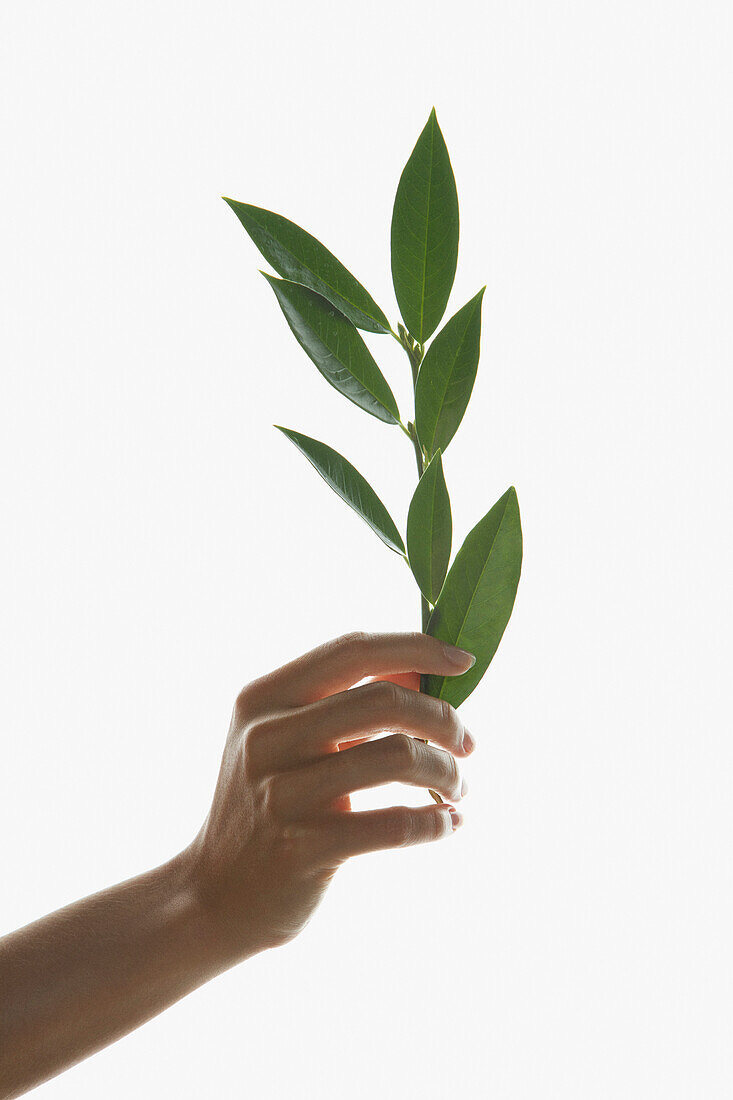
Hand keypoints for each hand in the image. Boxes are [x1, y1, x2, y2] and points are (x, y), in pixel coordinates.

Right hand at [184, 630, 476, 960]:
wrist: (214, 897)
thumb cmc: (268, 805)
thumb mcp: (283, 740)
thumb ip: (341, 703)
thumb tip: (422, 676)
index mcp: (264, 698)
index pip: (352, 651)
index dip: (415, 649)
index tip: (462, 661)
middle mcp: (268, 737)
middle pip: (383, 700)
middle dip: (443, 719)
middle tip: (467, 743)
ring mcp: (282, 793)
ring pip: (397, 757)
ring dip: (446, 771)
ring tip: (457, 788)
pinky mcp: (302, 848)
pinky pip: (394, 825)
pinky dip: (436, 822)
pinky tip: (448, 824)